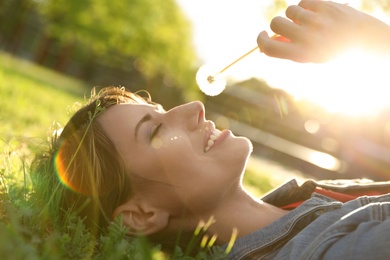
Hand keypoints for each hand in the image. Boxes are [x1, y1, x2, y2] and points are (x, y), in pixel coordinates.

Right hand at [257, 0, 387, 62]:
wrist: (359, 38)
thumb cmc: (327, 49)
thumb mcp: (306, 54)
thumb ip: (286, 49)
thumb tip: (264, 44)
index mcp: (301, 54)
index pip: (269, 47)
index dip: (261, 40)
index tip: (262, 35)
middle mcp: (307, 38)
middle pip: (275, 23)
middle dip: (277, 24)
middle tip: (287, 27)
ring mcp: (316, 20)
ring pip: (290, 10)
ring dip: (294, 15)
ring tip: (308, 21)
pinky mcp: (324, 6)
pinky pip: (303, 2)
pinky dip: (306, 7)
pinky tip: (317, 14)